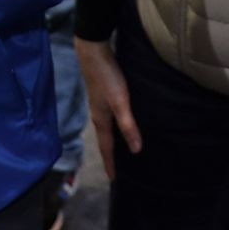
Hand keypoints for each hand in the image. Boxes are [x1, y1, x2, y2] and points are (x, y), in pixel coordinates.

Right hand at [76, 37, 140, 177]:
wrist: (92, 51)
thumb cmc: (107, 77)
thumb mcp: (120, 102)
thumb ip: (128, 125)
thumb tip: (136, 150)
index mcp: (101, 120)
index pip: (106, 147)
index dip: (110, 162)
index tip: (112, 179)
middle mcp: (97, 114)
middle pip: (104, 139)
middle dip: (110, 154)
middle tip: (117, 168)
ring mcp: (98, 104)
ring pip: (106, 127)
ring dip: (112, 140)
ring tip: (120, 149)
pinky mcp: (102, 93)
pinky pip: (108, 117)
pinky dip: (114, 126)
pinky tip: (121, 122)